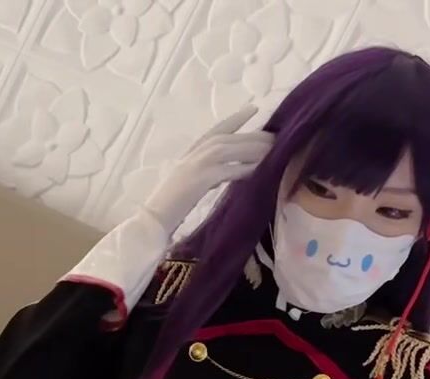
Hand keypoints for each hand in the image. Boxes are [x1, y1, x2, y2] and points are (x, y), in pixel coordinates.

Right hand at [141, 105, 274, 234]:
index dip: (236, 118)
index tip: (253, 108)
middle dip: (253, 136)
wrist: (153, 219)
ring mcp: (196, 165)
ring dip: (254, 148)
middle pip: (228, 138)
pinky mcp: (200, 179)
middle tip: (276, 136)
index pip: (217, 129)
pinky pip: (229, 170)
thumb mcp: (189, 182)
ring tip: (274, 149)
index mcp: (190, 153)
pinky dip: (246, 168)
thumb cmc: (169, 206)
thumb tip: (229, 169)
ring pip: (230, 149)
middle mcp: (193, 154)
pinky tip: (261, 169)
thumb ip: (206, 171)